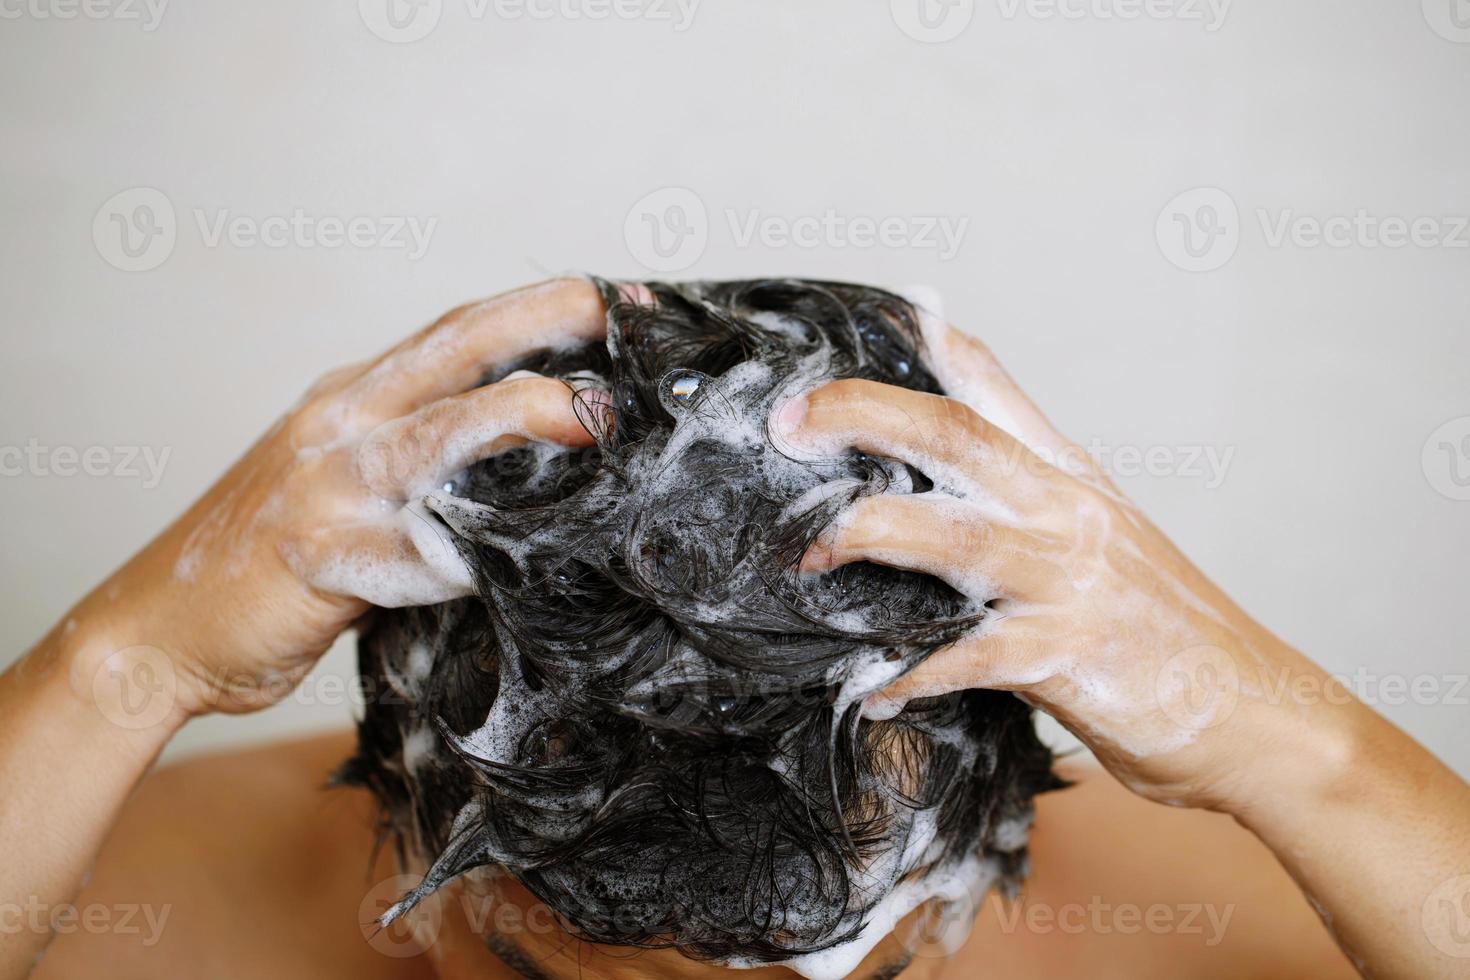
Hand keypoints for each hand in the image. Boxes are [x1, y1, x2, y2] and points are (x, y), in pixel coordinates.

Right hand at [62, 278, 607, 718]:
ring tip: (594, 416)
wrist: (151, 632)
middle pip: (456, 348)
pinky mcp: (321, 555)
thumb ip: (413, 465)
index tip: (607, 301)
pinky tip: (535, 551)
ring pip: (441, 432)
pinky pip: (420, 551)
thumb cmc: (260, 566)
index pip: (454, 334)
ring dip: (522, 417)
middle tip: (621, 310)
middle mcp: (340, 424)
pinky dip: (478, 550)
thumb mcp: (338, 485)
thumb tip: (519, 465)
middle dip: (544, 320)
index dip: (533, 312)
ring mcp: (328, 486)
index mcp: (348, 400)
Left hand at [775, 317, 1351, 811]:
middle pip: (952, 436)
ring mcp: (1067, 579)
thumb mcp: (1108, 538)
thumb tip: (967, 481)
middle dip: (863, 416)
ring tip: (806, 557)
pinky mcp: (1068, 652)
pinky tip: (872, 689)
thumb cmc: (1172, 630)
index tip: (876, 315)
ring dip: (864, 538)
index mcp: (1071, 479)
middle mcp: (1065, 511)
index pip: (995, 389)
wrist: (1259, 712)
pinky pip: (967, 658)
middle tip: (790, 422)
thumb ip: (1037, 498)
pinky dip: (912, 673)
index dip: (933, 344)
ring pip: (948, 535)